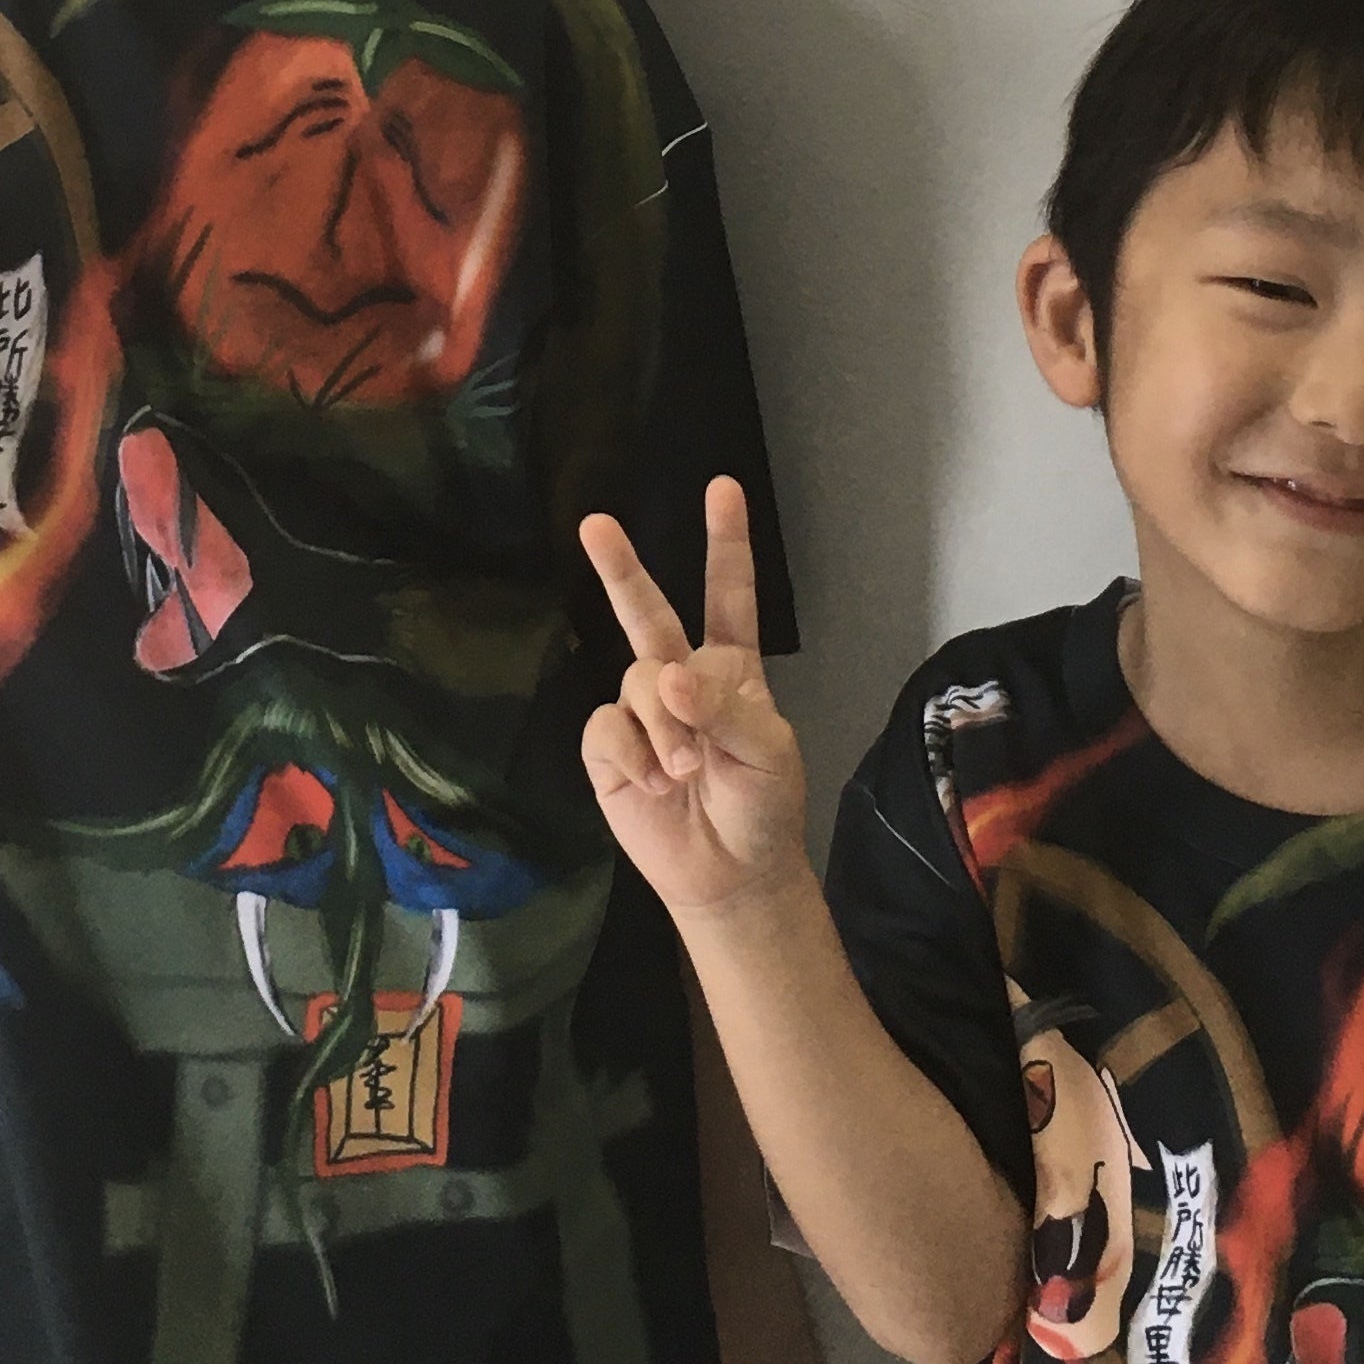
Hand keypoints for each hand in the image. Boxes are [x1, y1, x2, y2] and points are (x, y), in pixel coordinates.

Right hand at [579, 480, 809, 926]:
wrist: (731, 875)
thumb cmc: (764, 805)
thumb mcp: (767, 750)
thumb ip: (722, 707)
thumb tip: (668, 675)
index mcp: (730, 668)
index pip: (728, 595)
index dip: (726, 543)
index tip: (723, 489)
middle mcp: (680, 678)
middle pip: (648, 613)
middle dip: (622, 569)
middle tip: (597, 525)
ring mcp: (640, 712)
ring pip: (635, 682)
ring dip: (662, 728)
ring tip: (685, 772)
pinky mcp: (608, 750)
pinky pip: (606, 729)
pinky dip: (633, 755)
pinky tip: (653, 784)